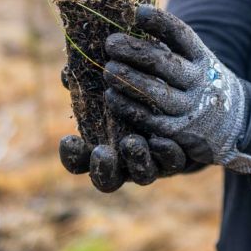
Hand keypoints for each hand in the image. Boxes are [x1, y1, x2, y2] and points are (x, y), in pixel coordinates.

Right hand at [57, 67, 203, 192]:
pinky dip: (167, 153)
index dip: (72, 155)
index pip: (79, 161)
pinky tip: (164, 139)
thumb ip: (89, 82)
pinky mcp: (176, 159)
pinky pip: (172, 163)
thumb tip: (66, 71)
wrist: (184, 106)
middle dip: (103, 168)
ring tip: (132, 141)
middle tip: (101, 152)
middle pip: (108, 179)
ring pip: (142, 174)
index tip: (68, 139)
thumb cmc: (134, 94)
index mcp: (102, 148)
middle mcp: (124, 163)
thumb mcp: (113, 86)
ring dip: (136, 160)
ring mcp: (151, 164)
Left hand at [103, 5, 250, 174]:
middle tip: (110, 43)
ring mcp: (191, 108)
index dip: (160, 22)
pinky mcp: (180, 132)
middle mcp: (199, 81)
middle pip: (165, 63)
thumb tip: (130, 21)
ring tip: (107, 69)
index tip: (137, 12)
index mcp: (202, 57)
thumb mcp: (197, 60)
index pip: (181, 35)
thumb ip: (170, 47)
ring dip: (129, 80)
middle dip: (135, 52)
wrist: (236, 122)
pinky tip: (111, 96)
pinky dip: (129, 107)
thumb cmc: (201, 83)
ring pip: (156, 93)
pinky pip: (151, 119)